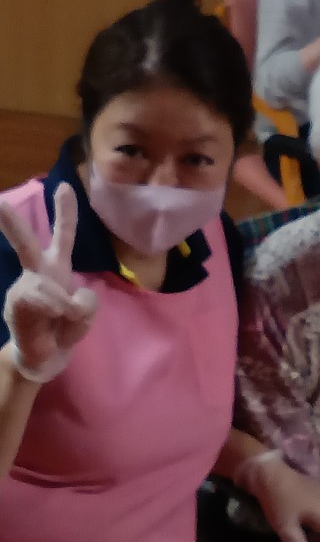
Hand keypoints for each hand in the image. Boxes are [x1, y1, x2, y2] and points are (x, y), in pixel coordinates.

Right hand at [0, 183, 96, 382]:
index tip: (64, 186)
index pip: (62, 236)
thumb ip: (86, 304)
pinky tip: (54, 317)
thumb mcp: (84, 314)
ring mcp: (24, 288)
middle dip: (12, 223)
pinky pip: (43, 300)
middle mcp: (37, 272)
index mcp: (56, 267)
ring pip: (46, 284)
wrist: (46, 355)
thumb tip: (71, 298)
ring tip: (65, 315)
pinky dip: (57, 308)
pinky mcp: (16, 304)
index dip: (65, 211)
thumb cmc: (64, 327)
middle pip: (26, 244)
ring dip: (64, 303)